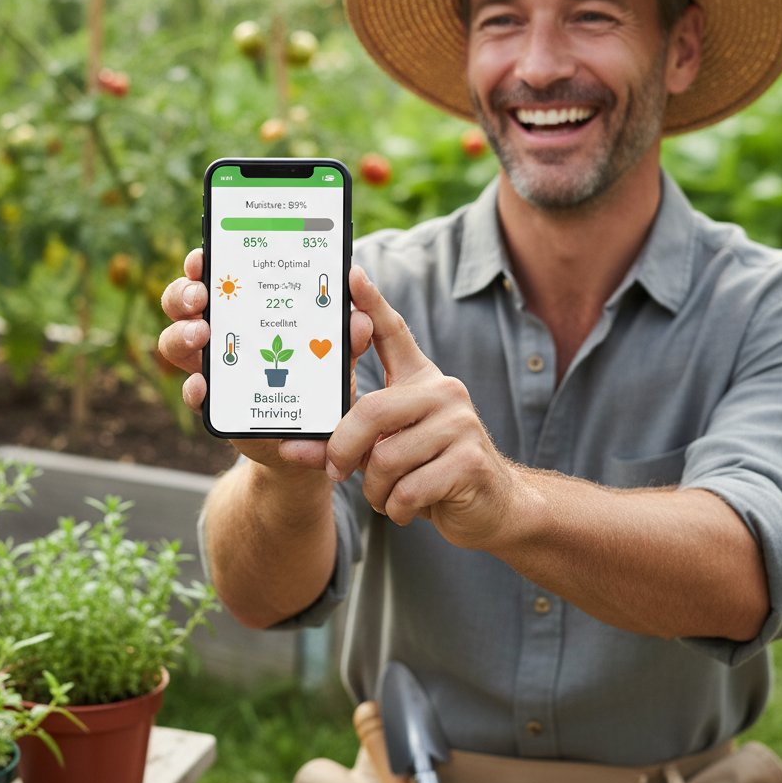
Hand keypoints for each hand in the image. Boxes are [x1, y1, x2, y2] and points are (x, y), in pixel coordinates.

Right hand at [158, 251, 375, 469]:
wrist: (311, 434)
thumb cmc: (319, 379)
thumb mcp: (337, 355)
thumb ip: (346, 338)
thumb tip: (360, 319)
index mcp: (245, 307)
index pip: (215, 275)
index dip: (200, 263)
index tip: (202, 257)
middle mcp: (220, 331)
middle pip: (183, 302)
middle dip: (184, 293)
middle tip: (201, 296)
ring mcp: (213, 366)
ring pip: (174, 342)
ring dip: (182, 334)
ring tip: (202, 335)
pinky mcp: (215, 404)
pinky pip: (192, 393)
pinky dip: (193, 388)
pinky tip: (202, 384)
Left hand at [325, 268, 513, 550]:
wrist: (493, 507)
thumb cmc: (431, 472)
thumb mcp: (386, 450)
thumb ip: (344, 441)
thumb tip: (288, 446)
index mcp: (422, 380)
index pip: (394, 333)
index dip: (371, 304)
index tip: (351, 274)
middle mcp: (444, 392)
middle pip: (371, 412)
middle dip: (344, 451)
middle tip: (337, 472)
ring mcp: (461, 425)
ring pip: (385, 458)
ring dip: (374, 490)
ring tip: (385, 495)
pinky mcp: (469, 462)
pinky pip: (408, 488)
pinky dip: (396, 508)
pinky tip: (407, 507)